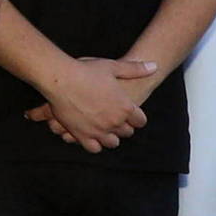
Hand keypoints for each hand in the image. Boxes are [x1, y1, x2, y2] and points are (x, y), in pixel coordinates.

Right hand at [29, 56, 151, 152]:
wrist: (61, 79)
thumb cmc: (87, 71)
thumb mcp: (113, 67)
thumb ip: (135, 69)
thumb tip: (154, 67)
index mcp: (125, 107)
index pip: (140, 121)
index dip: (137, 117)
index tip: (132, 114)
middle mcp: (114, 122)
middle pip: (127, 132)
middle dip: (124, 126)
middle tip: (117, 119)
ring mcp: (98, 131)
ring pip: (112, 143)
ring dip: (111, 137)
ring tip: (106, 130)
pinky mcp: (82, 136)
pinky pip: (94, 148)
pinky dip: (95, 144)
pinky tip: (93, 137)